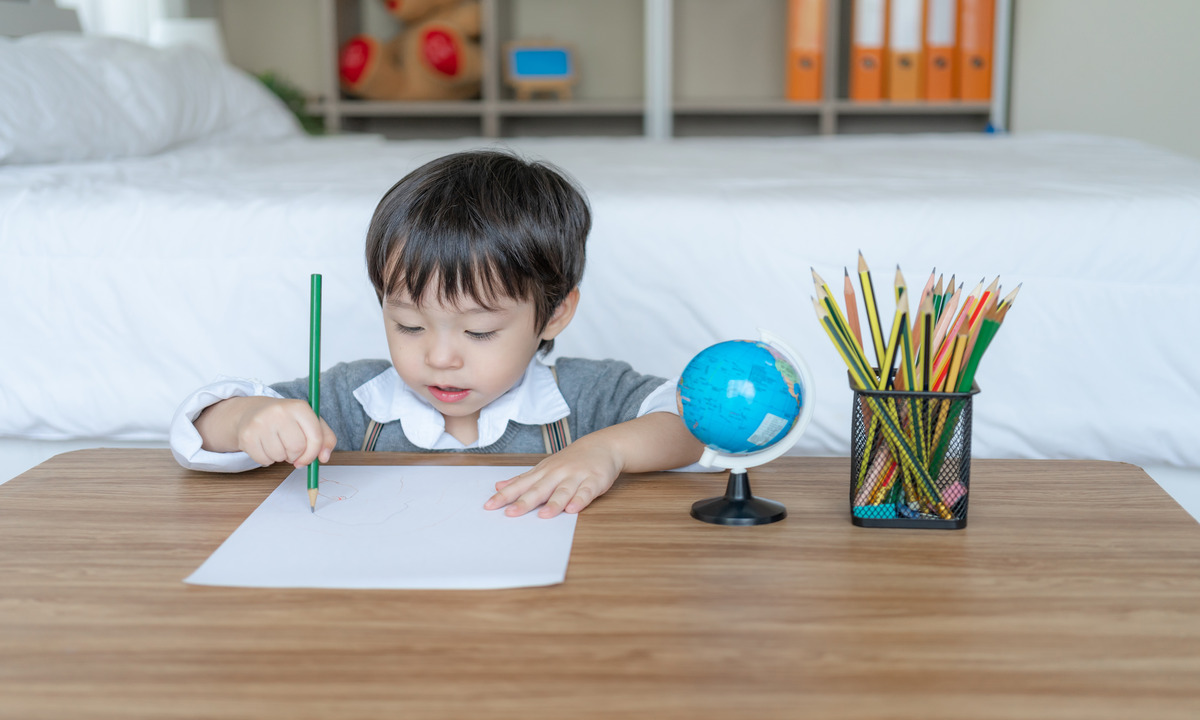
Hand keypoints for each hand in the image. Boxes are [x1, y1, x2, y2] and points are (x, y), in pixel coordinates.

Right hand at [201, 396, 336, 468]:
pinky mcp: (247, 435)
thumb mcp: (309, 422)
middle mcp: (279, 411)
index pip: (315, 437)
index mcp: (299, 407)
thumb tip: (324, 458)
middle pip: (297, 448)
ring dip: (280, 457)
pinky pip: (263, 460)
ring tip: (277, 444)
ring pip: (279, 456)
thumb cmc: (287, 420)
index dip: (313, 454)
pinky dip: (267, 459)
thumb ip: (325, 438)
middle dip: (296, 455)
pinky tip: (265, 446)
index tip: (308, 459)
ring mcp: (261, 422)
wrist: (253, 412)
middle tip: (290, 450)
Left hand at [483, 436, 621, 517]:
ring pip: (563, 491)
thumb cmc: (569, 460)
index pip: (520, 485)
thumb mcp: (544, 468)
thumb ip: (522, 479)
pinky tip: (573, 509)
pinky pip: (587, 492)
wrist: (602, 445)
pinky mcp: (594, 481)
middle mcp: (557, 474)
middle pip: (539, 489)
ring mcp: (576, 477)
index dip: (505, 496)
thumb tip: (499, 486)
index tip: (489, 506)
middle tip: (510, 513)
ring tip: (543, 516)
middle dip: (524, 502)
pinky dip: (580, 500)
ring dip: (553, 503)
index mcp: (543, 472)